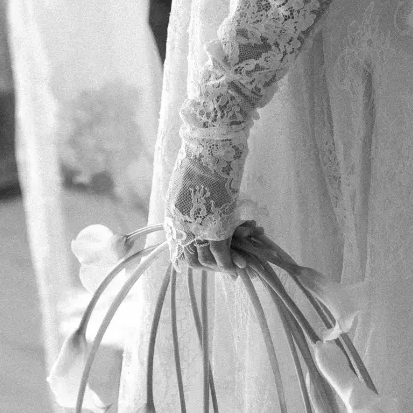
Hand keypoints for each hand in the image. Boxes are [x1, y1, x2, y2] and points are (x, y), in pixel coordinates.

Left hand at [164, 144, 245, 268]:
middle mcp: (180, 226)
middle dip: (212, 266)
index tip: (214, 263)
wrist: (210, 146)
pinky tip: (239, 264)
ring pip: (206, 258)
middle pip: (193, 259)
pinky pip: (220, 251)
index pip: (182, 252)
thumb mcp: (193, 188)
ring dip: (224, 264)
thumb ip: (196, 208)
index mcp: (173, 217)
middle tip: (230, 266)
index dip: (199, 261)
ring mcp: (195, 226)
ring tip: (239, 263)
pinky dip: (229, 261)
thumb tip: (207, 220)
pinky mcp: (212, 223)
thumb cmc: (204, 161)